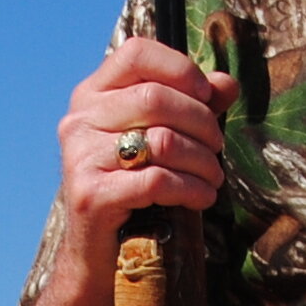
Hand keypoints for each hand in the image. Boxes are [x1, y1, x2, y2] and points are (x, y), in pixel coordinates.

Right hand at [53, 37, 235, 267]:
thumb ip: (193, 105)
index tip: (206, 95)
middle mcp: (79, 120)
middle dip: (201, 122)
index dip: (179, 67)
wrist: (98, 251)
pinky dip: (191, 188)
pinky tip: (203, 197)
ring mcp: (80, 157)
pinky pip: (156, 181)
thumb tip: (227, 83)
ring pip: (161, 140)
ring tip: (214, 177)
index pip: (136, 53)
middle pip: (155, 97)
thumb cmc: (133, 186)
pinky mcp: (91, 195)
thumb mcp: (161, 138)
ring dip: (202, 161)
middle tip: (217, 146)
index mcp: (92, 95)